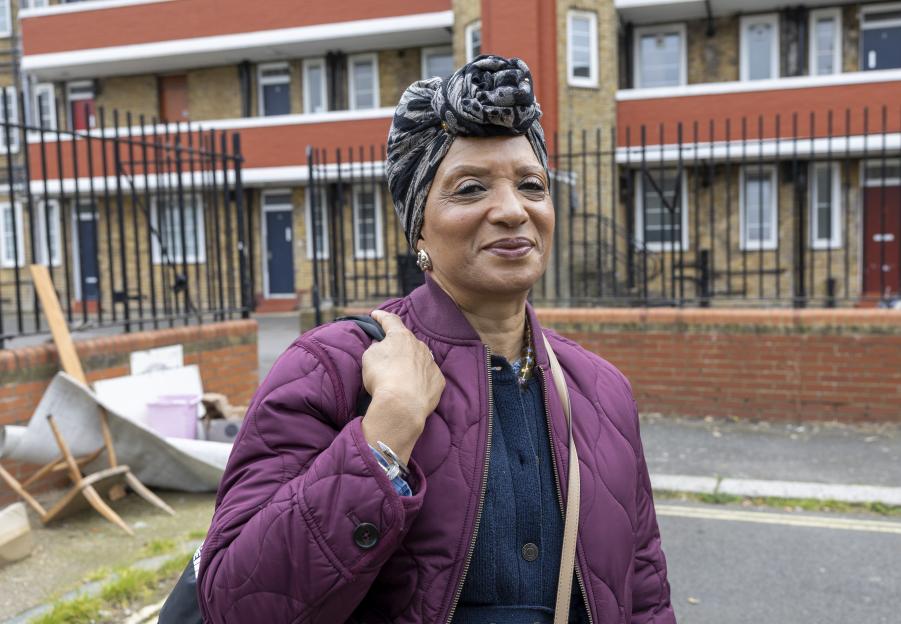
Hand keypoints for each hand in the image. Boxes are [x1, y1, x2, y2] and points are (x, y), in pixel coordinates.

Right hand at [360, 310, 445, 461]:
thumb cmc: (382, 378)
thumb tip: (382, 346)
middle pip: (407, 341)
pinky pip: (428, 376)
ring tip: (401, 376)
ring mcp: (431, 363)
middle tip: (389, 355)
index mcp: (401, 336)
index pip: (390, 320)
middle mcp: (420, 346)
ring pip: (420, 358)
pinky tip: (413, 388)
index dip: (381, 317)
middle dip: (398, 345)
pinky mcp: (438, 380)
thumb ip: (377, 347)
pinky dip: (421, 379)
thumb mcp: (369, 357)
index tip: (375, 315)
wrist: (402, 405)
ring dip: (411, 363)